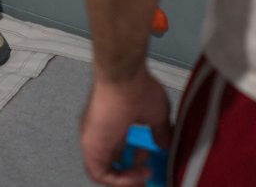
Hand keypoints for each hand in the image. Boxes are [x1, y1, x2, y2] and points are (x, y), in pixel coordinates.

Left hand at [80, 67, 171, 184]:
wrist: (123, 78)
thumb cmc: (136, 88)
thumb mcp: (156, 114)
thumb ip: (160, 131)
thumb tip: (165, 142)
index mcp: (113, 126)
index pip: (117, 152)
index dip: (131, 163)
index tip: (146, 165)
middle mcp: (100, 134)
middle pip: (110, 164)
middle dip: (130, 174)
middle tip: (145, 175)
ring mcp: (93, 140)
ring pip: (102, 172)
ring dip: (125, 180)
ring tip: (142, 177)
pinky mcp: (91, 146)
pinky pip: (99, 174)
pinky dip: (119, 180)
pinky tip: (137, 174)